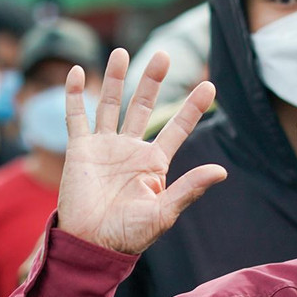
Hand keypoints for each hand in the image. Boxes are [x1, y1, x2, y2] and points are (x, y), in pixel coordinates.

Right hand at [57, 49, 226, 254]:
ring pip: (111, 105)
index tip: (209, 85)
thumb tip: (221, 171)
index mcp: (154, 163)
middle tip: (164, 54)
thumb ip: (189, 189)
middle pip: (143, 106)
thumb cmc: (128, 236)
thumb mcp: (163, 213)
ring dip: (116, 79)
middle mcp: (130, 149)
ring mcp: (104, 147)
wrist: (90, 245)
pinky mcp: (79, 150)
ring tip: (122, 51)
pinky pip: (76, 117)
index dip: (192, 107)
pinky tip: (78, 72)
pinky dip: (75, 95)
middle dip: (153, 81)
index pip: (177, 128)